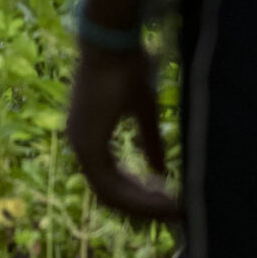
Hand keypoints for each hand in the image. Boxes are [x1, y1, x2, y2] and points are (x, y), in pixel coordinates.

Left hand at [65, 43, 179, 223]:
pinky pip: (110, 184)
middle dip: (145, 208)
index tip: (170, 202)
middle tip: (178, 213)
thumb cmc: (128, 70)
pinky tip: (165, 198)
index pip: (111, 184)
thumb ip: (149, 142)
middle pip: (110, 195)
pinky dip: (138, 195)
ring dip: (144, 206)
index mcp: (89, 139)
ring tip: (177, 209)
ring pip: (110, 194)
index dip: (140, 199)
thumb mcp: (144, 111)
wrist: (113, 44)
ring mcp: (80, 145)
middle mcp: (79, 146)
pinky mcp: (88, 142)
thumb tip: (158, 170)